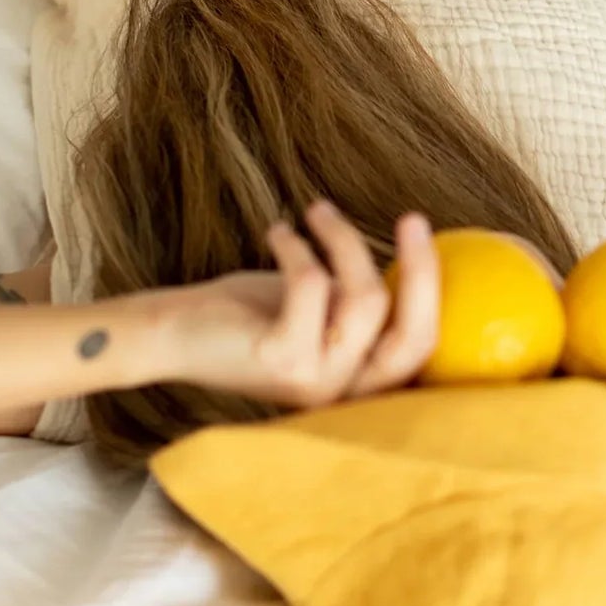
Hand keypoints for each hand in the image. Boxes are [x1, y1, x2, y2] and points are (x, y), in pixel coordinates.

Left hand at [136, 202, 438, 407]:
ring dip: (343, 240)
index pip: (422, 345)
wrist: (172, 334)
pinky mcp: (284, 360)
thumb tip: (408, 253)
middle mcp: (347, 393)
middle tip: (411, 216)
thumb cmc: (250, 313)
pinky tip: (278, 232)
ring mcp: (318, 382)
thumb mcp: (321, 304)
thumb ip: (360, 296)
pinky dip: (298, 246)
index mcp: (361, 382)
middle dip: (422, 268)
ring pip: (366, 298)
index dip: (433, 285)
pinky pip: (314, 285)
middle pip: (414, 334)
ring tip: (316, 212)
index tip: (422, 227)